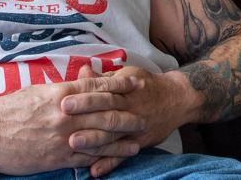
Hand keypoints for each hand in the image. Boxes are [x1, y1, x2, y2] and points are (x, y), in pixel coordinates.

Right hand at [0, 73, 142, 175]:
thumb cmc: (8, 109)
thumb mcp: (37, 92)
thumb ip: (62, 89)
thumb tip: (81, 80)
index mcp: (61, 94)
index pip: (98, 87)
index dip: (120, 86)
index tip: (136, 84)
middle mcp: (67, 114)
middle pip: (106, 113)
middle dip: (128, 115)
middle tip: (144, 116)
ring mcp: (64, 137)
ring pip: (101, 137)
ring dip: (122, 139)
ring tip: (137, 140)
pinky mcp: (57, 157)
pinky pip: (87, 158)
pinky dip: (103, 158)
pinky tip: (115, 159)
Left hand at [63, 66, 194, 177]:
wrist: (178, 99)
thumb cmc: (147, 85)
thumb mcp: (128, 74)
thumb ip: (103, 77)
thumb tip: (82, 71)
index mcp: (126, 89)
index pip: (103, 92)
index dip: (84, 96)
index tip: (64, 99)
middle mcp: (131, 108)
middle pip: (107, 112)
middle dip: (85, 117)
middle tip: (63, 120)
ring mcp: (136, 127)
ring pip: (113, 135)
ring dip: (93, 141)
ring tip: (73, 143)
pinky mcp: (140, 142)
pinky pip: (124, 154)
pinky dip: (110, 163)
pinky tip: (95, 171)